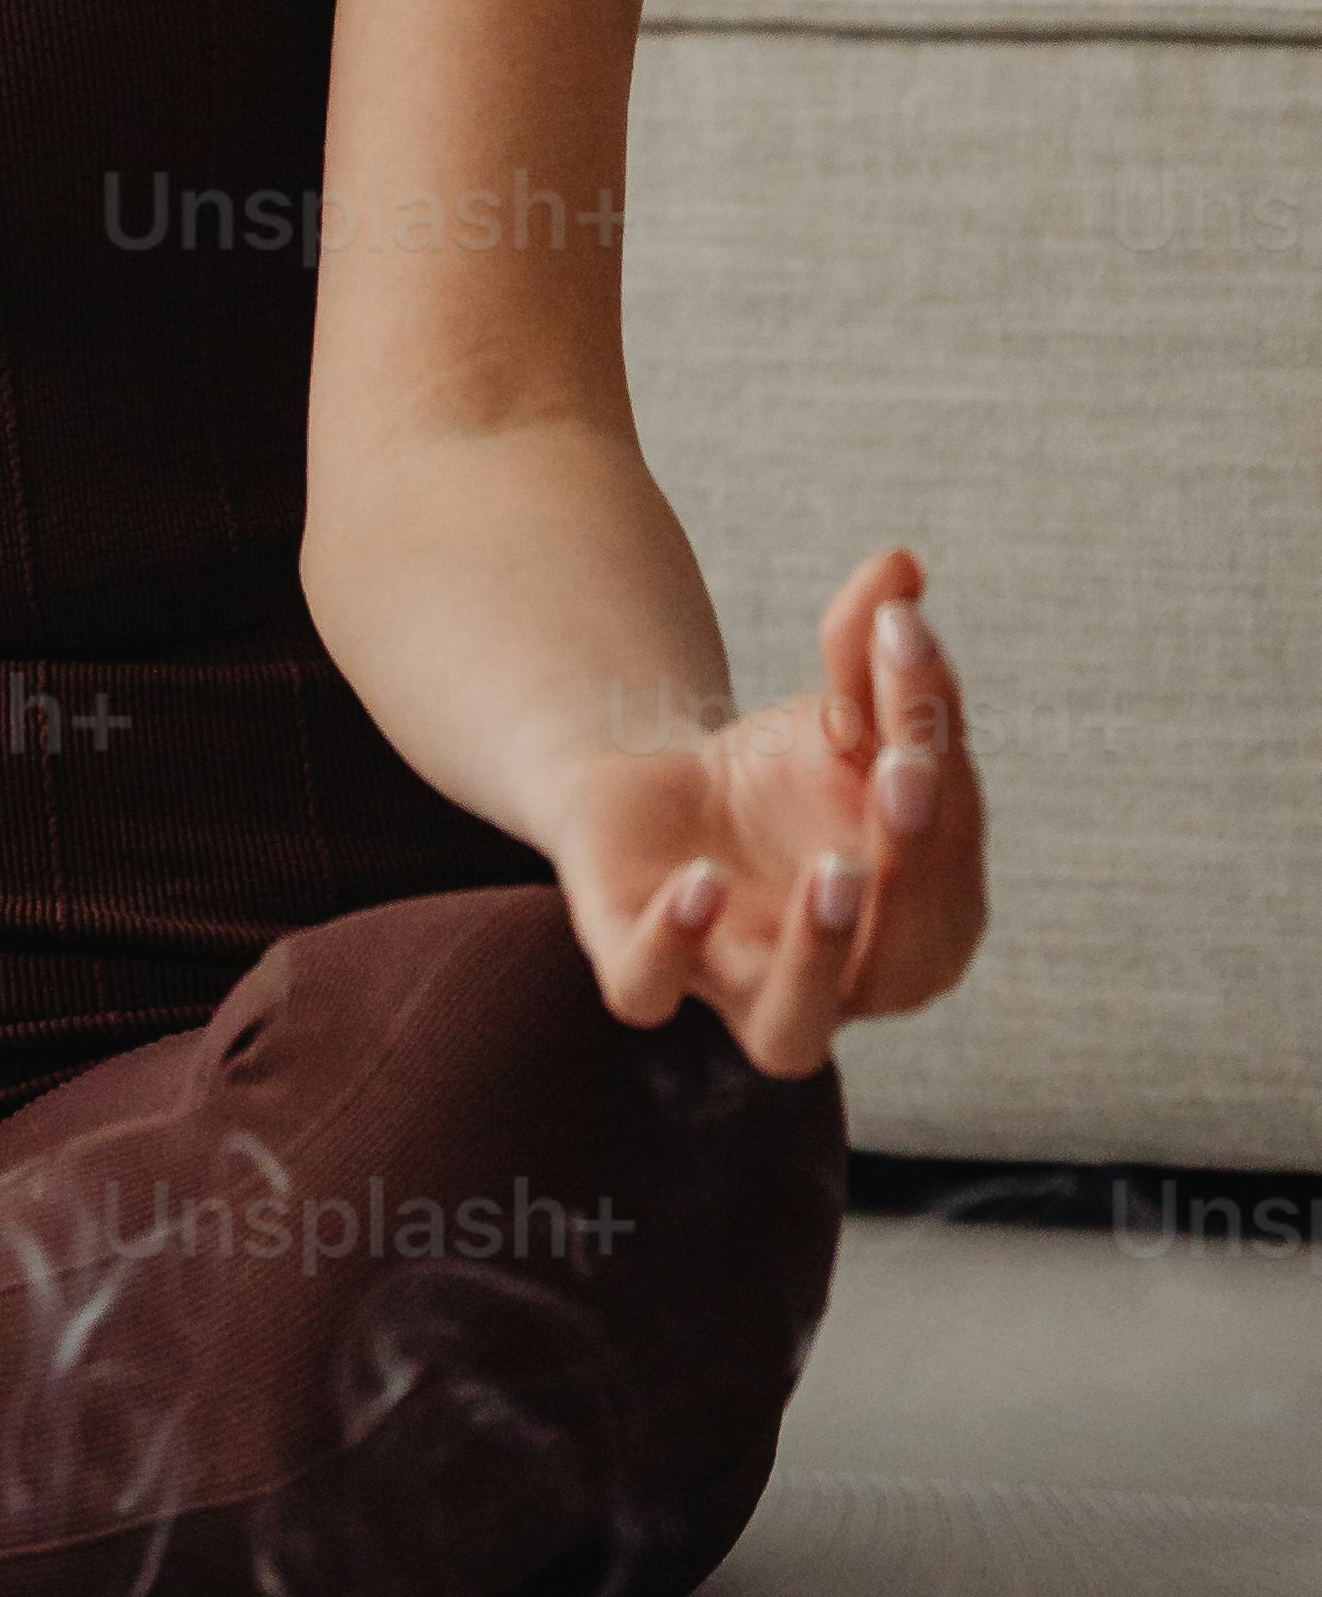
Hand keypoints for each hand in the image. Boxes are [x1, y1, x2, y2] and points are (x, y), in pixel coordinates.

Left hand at [543, 543, 984, 1077]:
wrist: (656, 788)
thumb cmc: (783, 774)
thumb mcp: (837, 708)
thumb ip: (870, 654)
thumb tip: (901, 563)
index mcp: (925, 918)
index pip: (952, 850)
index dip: (944, 758)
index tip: (910, 648)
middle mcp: (848, 980)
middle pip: (904, 959)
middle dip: (912, 875)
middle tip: (900, 777)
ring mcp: (741, 985)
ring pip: (791, 1032)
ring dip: (820, 957)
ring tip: (836, 874)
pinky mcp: (644, 968)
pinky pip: (650, 995)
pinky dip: (671, 945)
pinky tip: (696, 882)